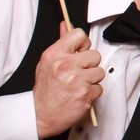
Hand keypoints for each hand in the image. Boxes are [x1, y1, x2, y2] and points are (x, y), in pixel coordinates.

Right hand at [33, 24, 103, 138]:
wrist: (40, 115)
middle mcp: (65, 65)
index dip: (82, 45)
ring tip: (77, 85)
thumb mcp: (47, 62)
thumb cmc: (45, 90)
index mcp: (55, 55)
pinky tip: (79, 94)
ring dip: (91, 79)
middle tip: (76, 74)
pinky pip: (99, 87)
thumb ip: (61, 43)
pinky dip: (92, 92)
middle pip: (94, 55)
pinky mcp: (85, 93)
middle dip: (89, 65)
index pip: (79, 35)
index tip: (79, 53)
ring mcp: (76, 80)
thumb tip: (65, 25)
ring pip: (99, 72)